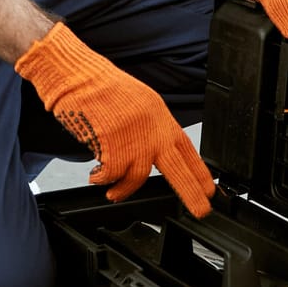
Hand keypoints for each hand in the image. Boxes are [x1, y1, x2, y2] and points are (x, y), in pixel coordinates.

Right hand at [14, 23, 214, 216]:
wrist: (79, 76)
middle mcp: (151, 129)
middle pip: (177, 169)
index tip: (208, 188)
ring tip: (113, 193)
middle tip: (200, 210)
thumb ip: (149, 128)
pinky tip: (95, 177)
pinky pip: (110, 175)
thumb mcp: (138, 103)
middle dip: (191, 193)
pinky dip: (101, 179)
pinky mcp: (112, 145)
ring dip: (123, 190)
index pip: (187, 149)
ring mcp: (132, 138)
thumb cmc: (101, 86)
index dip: (199, 171)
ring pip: (136, 178)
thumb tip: (153, 154)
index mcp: (160, 116)